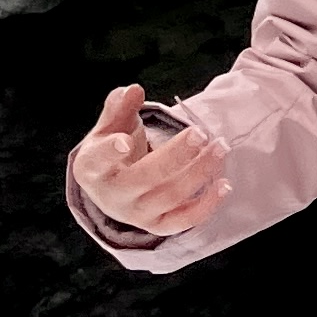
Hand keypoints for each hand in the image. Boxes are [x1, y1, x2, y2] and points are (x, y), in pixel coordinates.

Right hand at [71, 83, 229, 239]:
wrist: (111, 190)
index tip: (124, 142)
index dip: (109, 153)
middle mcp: (112, 195)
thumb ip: (119, 107)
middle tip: (200, 133)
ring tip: (220, 148)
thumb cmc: (111, 152)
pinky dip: (206, 206)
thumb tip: (133, 90)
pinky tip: (224, 184)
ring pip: (169, 197)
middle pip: (144, 178)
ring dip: (198, 173)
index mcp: (92, 168)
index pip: (98, 161)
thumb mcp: (109, 127)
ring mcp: (135, 214)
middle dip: (175, 155)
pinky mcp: (156, 226)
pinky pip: (183, 221)